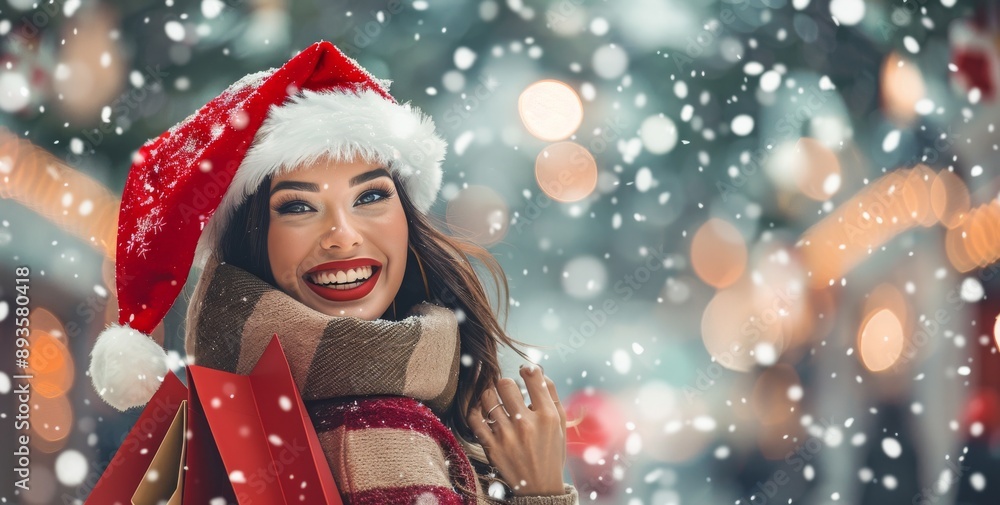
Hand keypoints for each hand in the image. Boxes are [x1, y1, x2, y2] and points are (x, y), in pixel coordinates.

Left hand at [467, 364, 567, 495]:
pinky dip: (475, 410)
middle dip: (506, 383)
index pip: (534, 377)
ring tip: (494, 400)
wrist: (540, 487)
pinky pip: (474, 419)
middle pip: (505, 384)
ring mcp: (507, 436)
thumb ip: (551, 394)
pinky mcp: (492, 447)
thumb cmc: (551, 450)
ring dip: (490, 395)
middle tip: (507, 390)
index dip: (527, 369)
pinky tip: (482, 411)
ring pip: (487, 398)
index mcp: (547, 416)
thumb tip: (536, 370)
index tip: (524, 372)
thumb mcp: (560, 423)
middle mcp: (527, 424)